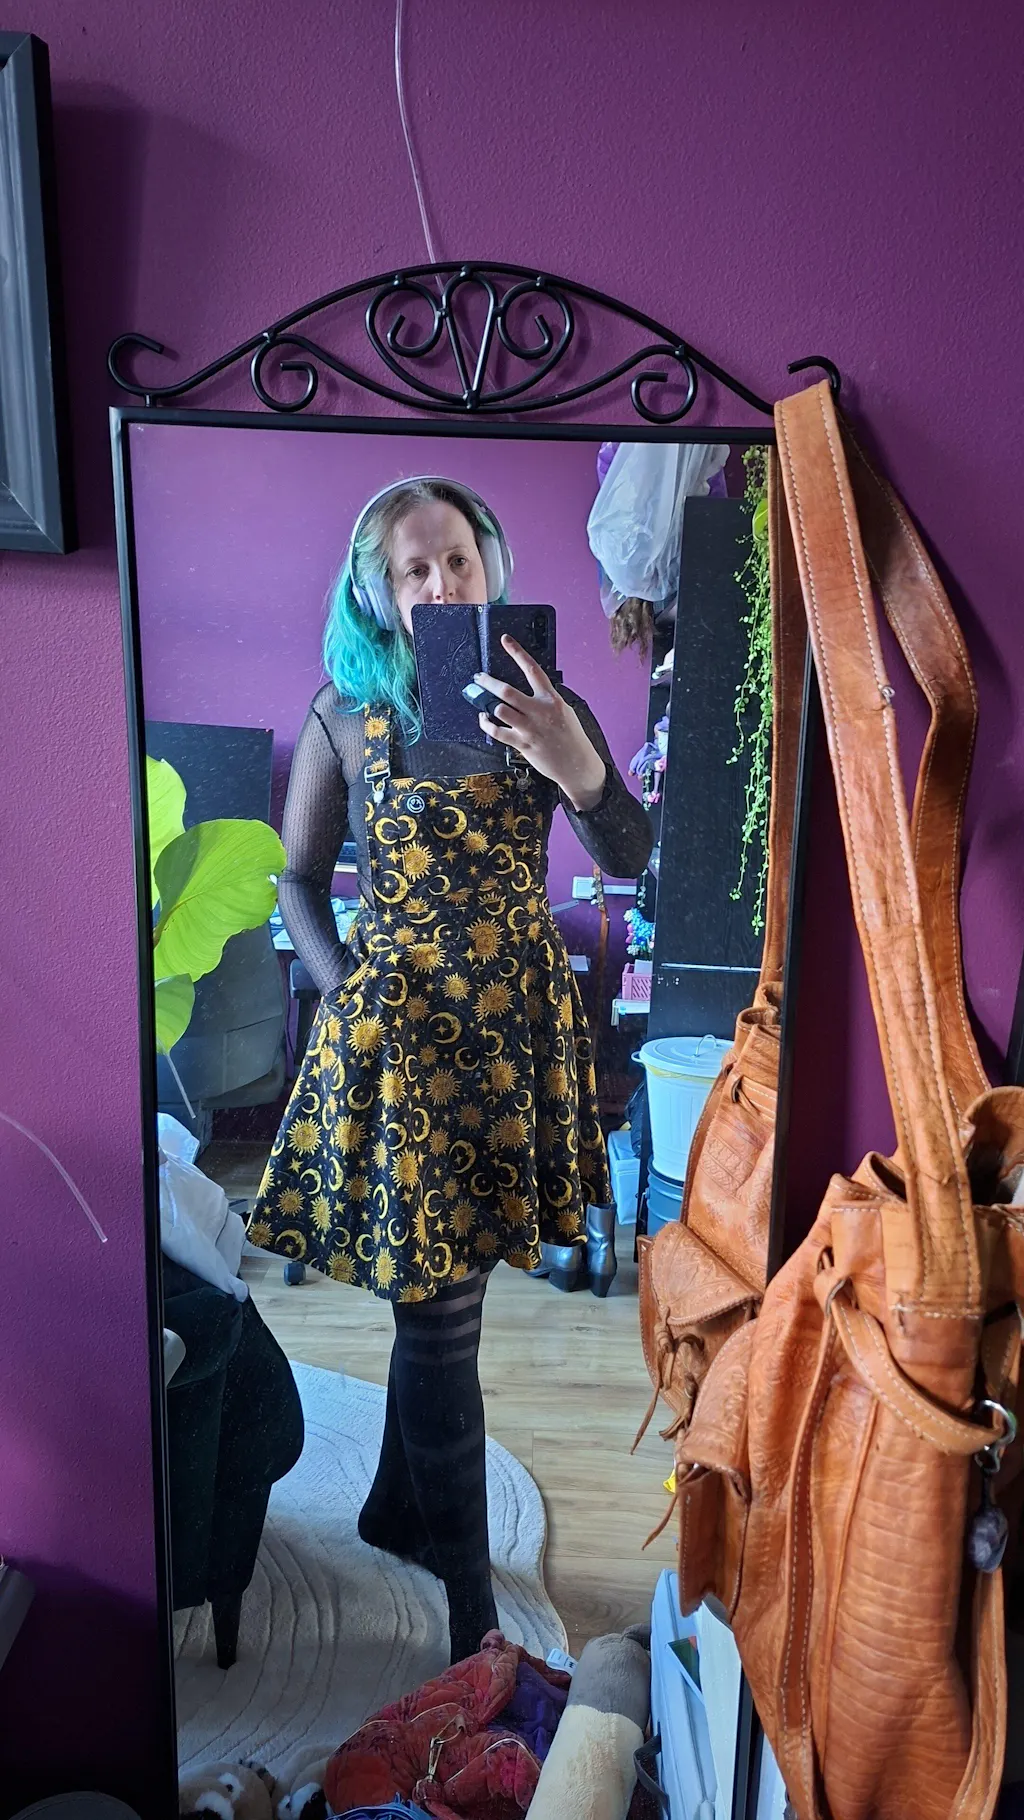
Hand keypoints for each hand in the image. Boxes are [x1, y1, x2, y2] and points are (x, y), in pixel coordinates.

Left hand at [475, 636, 606, 811]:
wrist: (577, 765)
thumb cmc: (571, 738)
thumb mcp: (564, 711)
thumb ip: (546, 700)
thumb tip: (528, 691)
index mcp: (552, 699)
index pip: (533, 669)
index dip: (517, 652)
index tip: (505, 640)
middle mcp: (540, 711)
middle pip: (507, 691)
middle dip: (488, 682)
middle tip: (478, 678)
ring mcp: (530, 728)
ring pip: (500, 711)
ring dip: (486, 705)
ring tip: (480, 702)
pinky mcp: (523, 744)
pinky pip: (497, 732)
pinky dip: (487, 725)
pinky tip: (484, 720)